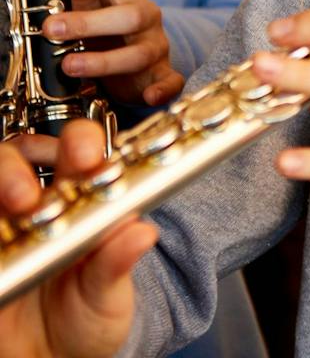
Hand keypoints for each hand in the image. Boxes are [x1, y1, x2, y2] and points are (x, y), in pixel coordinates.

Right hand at [0, 121, 154, 357]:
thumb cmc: (87, 320)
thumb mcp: (109, 296)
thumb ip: (117, 264)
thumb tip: (142, 232)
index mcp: (83, 202)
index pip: (82, 152)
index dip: (83, 143)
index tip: (87, 159)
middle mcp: (38, 204)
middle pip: (23, 154)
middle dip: (24, 161)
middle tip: (32, 194)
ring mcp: (4, 223)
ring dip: (3, 179)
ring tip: (17, 205)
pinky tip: (1, 239)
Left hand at [39, 0, 182, 107]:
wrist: (135, 59)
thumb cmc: (104, 29)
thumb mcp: (85, 8)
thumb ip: (63, 1)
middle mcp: (144, 13)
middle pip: (128, 13)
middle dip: (87, 22)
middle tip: (51, 29)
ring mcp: (155, 44)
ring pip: (139, 52)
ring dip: (103, 61)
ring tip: (69, 66)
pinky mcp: (163, 72)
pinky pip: (171, 81)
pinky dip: (163, 90)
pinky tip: (150, 99)